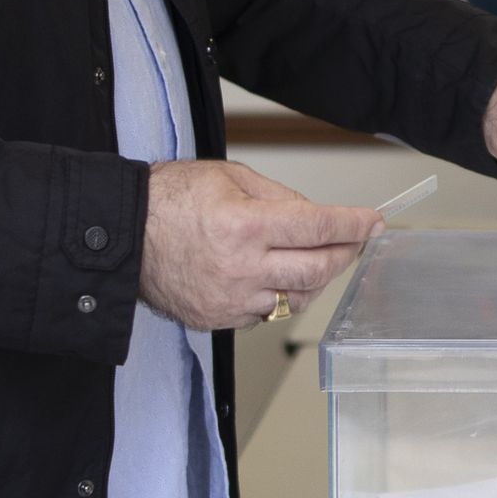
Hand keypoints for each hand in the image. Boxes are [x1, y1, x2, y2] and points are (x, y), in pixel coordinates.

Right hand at [140, 159, 382, 332]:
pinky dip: (278, 294)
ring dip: (315, 277)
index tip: (373, 222)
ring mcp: (231, 300)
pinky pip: (266, 312)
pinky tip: (274, 276)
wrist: (123, 236)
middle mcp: (241, 268)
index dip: (353, 224)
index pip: (317, 226)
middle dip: (345, 253)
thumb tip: (316, 216)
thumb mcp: (229, 177)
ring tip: (314, 257)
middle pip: (317, 268)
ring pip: (297, 297)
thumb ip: (279, 197)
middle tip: (354, 241)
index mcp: (244, 225)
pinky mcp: (219, 319)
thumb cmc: (169, 201)